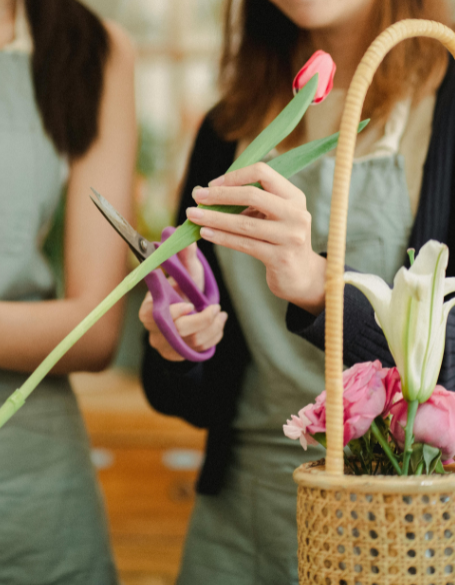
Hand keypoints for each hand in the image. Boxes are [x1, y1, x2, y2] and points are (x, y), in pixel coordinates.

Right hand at [139, 243, 227, 360]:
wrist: (190, 315)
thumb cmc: (185, 291)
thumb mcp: (187, 275)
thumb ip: (184, 257)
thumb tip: (182, 233)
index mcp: (149, 309)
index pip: (151, 315)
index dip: (172, 312)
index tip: (188, 305)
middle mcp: (156, 330)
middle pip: (176, 331)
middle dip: (200, 321)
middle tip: (214, 308)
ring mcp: (168, 345)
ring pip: (193, 341)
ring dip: (212, 326)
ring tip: (219, 312)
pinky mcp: (182, 355)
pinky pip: (202, 348)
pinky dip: (215, 334)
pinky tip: (218, 321)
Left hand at [186, 162, 325, 313]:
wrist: (301, 276)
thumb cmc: (279, 240)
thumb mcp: (272, 216)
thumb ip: (250, 203)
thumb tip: (208, 193)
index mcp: (294, 196)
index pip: (263, 172)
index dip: (235, 176)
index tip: (212, 184)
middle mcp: (296, 214)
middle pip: (252, 195)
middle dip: (220, 195)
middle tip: (197, 197)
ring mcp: (290, 236)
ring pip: (244, 223)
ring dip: (214, 217)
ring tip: (193, 215)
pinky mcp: (280, 258)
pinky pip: (244, 244)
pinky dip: (222, 237)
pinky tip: (205, 233)